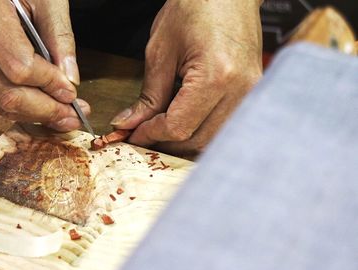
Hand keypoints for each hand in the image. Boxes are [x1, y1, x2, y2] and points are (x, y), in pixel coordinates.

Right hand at [0, 0, 88, 131]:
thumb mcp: (44, 0)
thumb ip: (60, 37)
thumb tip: (71, 81)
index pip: (20, 67)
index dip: (49, 85)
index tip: (71, 93)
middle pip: (8, 94)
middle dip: (45, 110)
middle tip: (71, 115)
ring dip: (34, 115)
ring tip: (60, 113)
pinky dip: (16, 108)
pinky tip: (36, 103)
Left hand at [110, 0, 262, 157]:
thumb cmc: (196, 7)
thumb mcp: (161, 51)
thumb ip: (148, 96)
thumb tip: (129, 124)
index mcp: (216, 77)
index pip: (179, 127)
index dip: (151, 135)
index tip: (133, 134)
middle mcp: (240, 90)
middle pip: (198, 141)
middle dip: (165, 143)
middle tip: (142, 134)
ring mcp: (251, 93)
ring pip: (213, 139)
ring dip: (184, 141)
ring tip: (161, 129)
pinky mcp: (253, 93)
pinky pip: (224, 126)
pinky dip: (201, 131)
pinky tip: (184, 122)